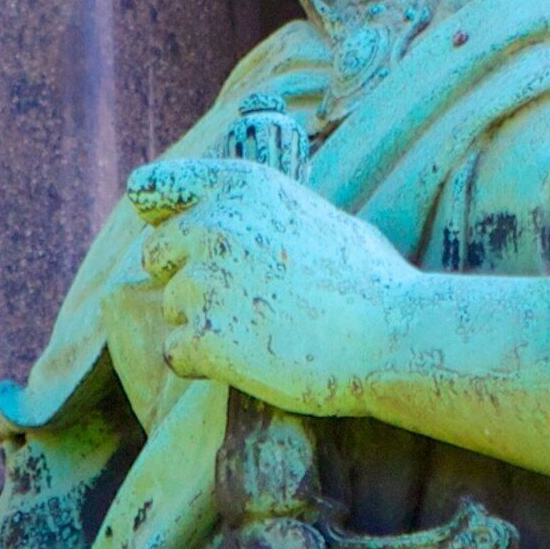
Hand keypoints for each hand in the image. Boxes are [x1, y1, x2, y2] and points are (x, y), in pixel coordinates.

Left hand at [127, 158, 415, 415]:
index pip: (153, 188)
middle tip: (241, 304)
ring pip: (173, 308)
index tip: (167, 233)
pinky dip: (203, 364)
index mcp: (241, 185)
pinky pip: (175, 353)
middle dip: (187, 279)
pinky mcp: (204, 337)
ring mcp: (205, 281)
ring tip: (264, 335)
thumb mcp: (315, 217)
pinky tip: (251, 363)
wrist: (396, 337)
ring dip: (204, 325)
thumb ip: (260, 215)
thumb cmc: (371, 283)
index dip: (159, 216)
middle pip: (157, 256)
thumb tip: (234, 226)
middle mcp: (214, 224)